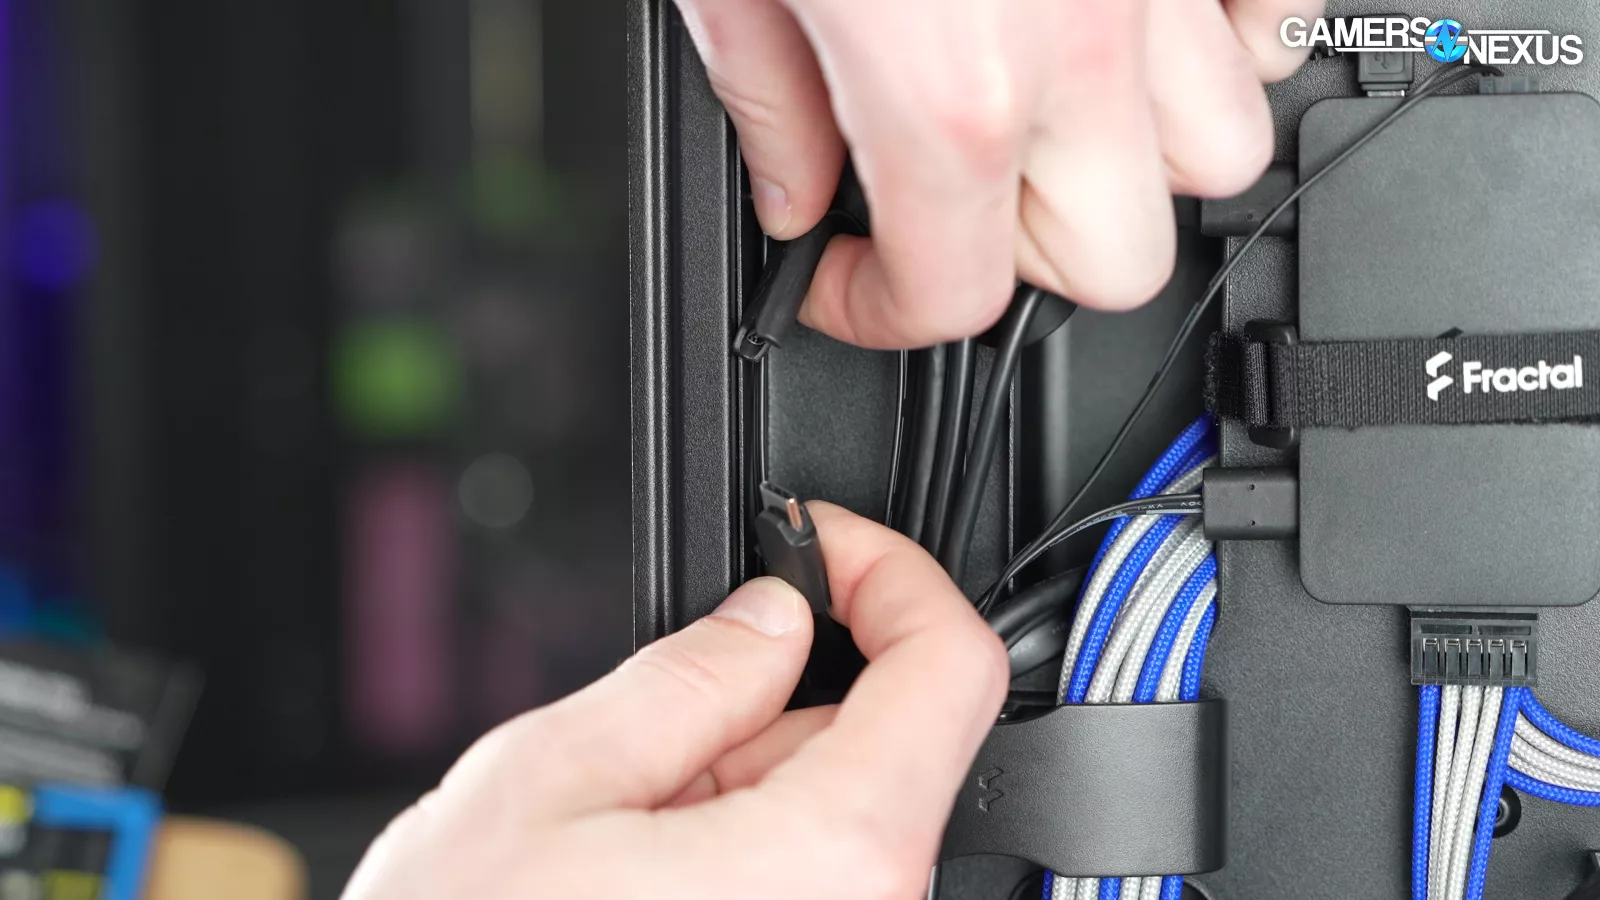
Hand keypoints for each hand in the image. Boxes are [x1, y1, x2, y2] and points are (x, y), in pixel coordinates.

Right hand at [342, 503, 1008, 898]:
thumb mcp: (547, 786)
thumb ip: (689, 678)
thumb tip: (772, 616)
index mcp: (833, 861)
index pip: (950, 668)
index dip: (890, 574)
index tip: (821, 546)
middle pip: (885, 747)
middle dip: (779, 708)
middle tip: (659, 736)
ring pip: (838, 820)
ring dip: (746, 790)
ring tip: (624, 838)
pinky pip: (813, 888)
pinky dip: (746, 857)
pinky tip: (645, 885)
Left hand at [674, 0, 1322, 347]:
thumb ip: (768, 109)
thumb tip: (795, 193)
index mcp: (947, 91)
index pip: (951, 298)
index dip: (876, 312)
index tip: (844, 281)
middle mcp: (1086, 48)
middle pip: (1116, 269)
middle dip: (1018, 263)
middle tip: (943, 204)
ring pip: (1224, 156)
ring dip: (1135, 165)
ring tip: (1049, 116)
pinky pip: (1281, 26)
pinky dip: (1228, 52)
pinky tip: (1146, 37)